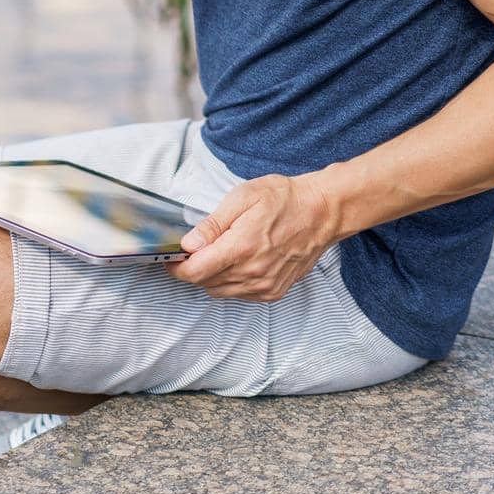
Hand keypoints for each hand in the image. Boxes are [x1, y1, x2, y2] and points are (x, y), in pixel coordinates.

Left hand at [168, 173, 337, 301]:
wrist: (321, 212)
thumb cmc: (285, 199)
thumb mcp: (243, 197)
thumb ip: (213, 224)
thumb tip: (189, 243)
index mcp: (241, 248)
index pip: (195, 272)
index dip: (177, 267)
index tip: (171, 258)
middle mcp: (253, 273)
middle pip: (205, 284)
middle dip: (194, 269)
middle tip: (196, 249)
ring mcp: (265, 286)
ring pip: (221, 292)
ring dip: (212, 277)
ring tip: (220, 252)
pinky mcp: (274, 292)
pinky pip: (240, 295)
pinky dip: (231, 283)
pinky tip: (238, 262)